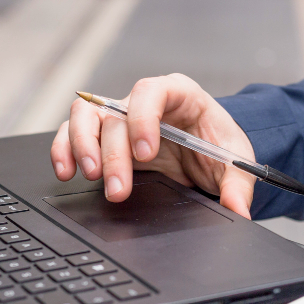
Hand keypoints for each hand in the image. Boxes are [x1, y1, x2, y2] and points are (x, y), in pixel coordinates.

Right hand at [50, 74, 256, 218]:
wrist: (208, 149)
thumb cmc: (218, 143)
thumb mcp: (235, 162)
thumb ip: (237, 185)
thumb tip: (238, 211)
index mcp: (179, 94)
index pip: (152, 92)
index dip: (144, 118)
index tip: (146, 153)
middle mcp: (144, 101)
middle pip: (116, 115)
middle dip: (114, 155)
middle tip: (118, 188)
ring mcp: (119, 117)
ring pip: (85, 116)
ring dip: (82, 146)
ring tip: (91, 176)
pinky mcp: (103, 136)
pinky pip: (73, 134)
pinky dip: (65, 150)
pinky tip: (66, 171)